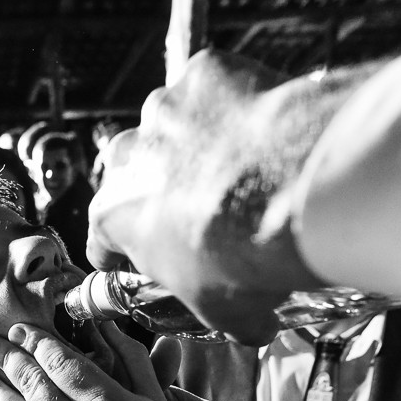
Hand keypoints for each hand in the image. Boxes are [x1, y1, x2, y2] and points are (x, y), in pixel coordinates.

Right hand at [86, 51, 371, 344]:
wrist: (297, 192)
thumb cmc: (245, 261)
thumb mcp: (227, 313)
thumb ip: (222, 315)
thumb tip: (253, 328)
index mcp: (113, 216)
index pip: (104, 237)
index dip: (126, 252)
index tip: (145, 258)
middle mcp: (126, 156)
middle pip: (135, 172)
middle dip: (163, 188)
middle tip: (207, 209)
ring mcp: (164, 108)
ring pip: (174, 126)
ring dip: (198, 142)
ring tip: (245, 164)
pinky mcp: (204, 72)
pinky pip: (214, 87)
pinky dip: (234, 102)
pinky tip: (263, 127)